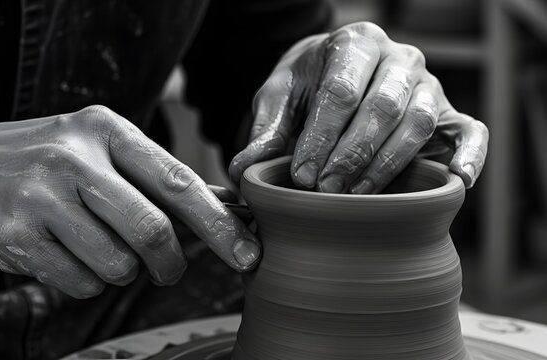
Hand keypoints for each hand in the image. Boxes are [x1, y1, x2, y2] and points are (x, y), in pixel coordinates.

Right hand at [0, 106, 259, 297]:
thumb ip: (152, 175)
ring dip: (117, 270)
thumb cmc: (40, 158)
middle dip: (169, 263)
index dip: (219, 224)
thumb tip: (222, 206)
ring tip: (92, 248)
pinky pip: (79, 282)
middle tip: (165, 271)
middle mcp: (75, 158)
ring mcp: (42, 196)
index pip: (178, 181)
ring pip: (117, 264)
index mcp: (106, 129)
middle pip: (152, 231)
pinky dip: (83, 281)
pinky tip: (63, 255)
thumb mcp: (95, 145)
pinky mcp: (18, 234)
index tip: (246, 253)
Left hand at [229, 22, 487, 192]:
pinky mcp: (451, 111)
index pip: (342, 91)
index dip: (321, 137)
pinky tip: (456, 182)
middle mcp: (398, 59)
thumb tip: (244, 172)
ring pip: (420, 122)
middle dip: (351, 154)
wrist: (338, 69)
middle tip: (325, 192)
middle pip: (383, 107)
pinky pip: (471, 131)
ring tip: (356, 197)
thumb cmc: (309, 84)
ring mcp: (429, 84)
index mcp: (354, 43)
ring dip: (387, 164)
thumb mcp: (281, 97)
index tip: (300, 176)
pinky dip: (470, 156)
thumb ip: (267, 130)